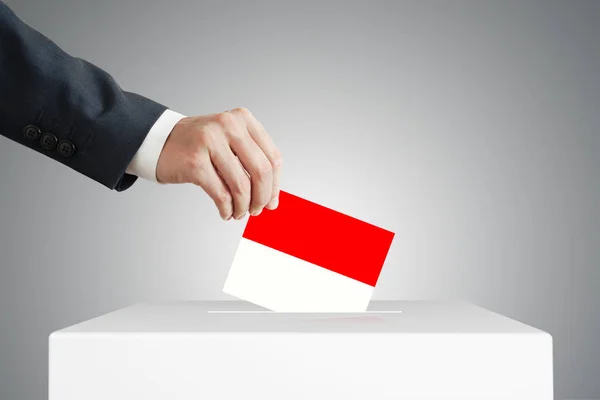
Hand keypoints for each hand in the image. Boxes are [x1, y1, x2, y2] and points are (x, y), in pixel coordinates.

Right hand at [156, 108, 281, 220]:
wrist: (161, 141)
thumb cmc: (199, 145)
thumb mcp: (230, 144)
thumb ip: (252, 164)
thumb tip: (272, 199)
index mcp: (243, 119)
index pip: (272, 157)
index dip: (275, 185)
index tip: (271, 201)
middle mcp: (228, 125)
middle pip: (261, 171)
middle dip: (261, 198)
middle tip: (256, 210)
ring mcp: (210, 141)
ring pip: (241, 185)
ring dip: (242, 206)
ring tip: (238, 212)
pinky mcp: (195, 161)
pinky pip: (221, 193)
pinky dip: (226, 208)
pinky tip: (225, 212)